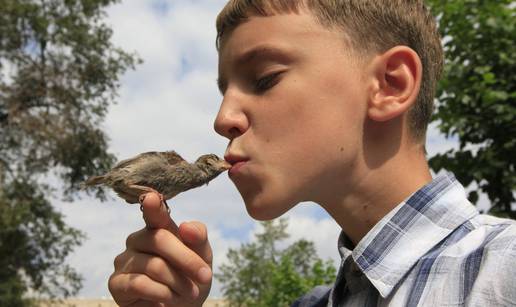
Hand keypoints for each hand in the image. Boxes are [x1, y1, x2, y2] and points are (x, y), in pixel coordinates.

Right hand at [108, 192, 212, 306]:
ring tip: (189, 294)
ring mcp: (124, 260)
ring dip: (179, 283)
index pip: (154, 213)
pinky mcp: (116, 283)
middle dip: (188, 260)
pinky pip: (140, 284)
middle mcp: (137, 240)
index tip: (152, 198)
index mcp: (157, 229)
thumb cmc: (191, 279)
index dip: (153, 206)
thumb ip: (198, 239)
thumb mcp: (203, 258)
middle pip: (161, 240)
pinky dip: (162, 294)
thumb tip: (186, 227)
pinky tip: (169, 301)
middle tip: (206, 277)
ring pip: (154, 266)